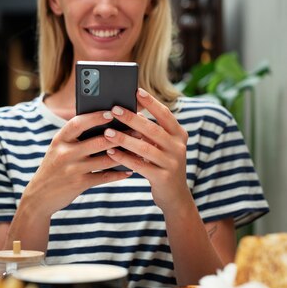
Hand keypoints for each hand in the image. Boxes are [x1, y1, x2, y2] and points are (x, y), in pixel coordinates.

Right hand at [22, 110, 131, 216]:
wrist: (40, 195)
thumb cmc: (55, 167)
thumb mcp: (59, 148)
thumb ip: (75, 137)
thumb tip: (104, 123)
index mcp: (60, 139)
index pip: (78, 123)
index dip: (95, 117)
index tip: (112, 112)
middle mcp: (65, 153)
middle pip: (97, 141)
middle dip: (120, 135)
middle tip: (137, 130)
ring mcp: (72, 169)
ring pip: (104, 160)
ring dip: (124, 154)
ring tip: (139, 149)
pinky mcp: (79, 184)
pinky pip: (103, 177)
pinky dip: (118, 174)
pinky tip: (129, 170)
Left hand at [103, 88, 190, 211]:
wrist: (175, 196)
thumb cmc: (163, 165)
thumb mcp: (163, 146)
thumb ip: (151, 132)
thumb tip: (127, 113)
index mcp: (179, 134)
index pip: (165, 114)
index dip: (151, 102)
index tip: (136, 91)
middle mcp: (178, 147)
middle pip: (153, 130)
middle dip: (132, 118)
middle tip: (114, 109)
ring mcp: (172, 163)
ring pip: (145, 148)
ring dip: (124, 139)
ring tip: (107, 132)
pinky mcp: (163, 177)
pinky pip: (140, 165)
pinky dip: (124, 158)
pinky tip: (110, 152)